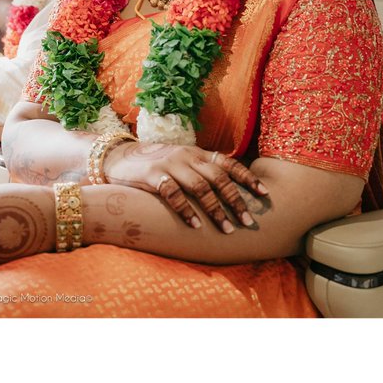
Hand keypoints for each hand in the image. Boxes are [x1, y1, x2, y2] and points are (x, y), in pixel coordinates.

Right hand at [103, 141, 268, 232]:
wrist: (117, 157)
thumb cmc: (154, 164)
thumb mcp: (180, 162)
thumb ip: (200, 171)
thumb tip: (227, 190)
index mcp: (196, 153)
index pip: (228, 163)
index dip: (247, 178)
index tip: (264, 194)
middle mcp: (187, 156)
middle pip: (218, 178)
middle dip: (235, 200)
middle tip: (248, 221)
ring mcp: (170, 164)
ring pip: (200, 186)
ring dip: (215, 209)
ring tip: (227, 228)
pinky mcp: (153, 175)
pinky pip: (173, 194)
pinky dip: (186, 210)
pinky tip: (195, 225)